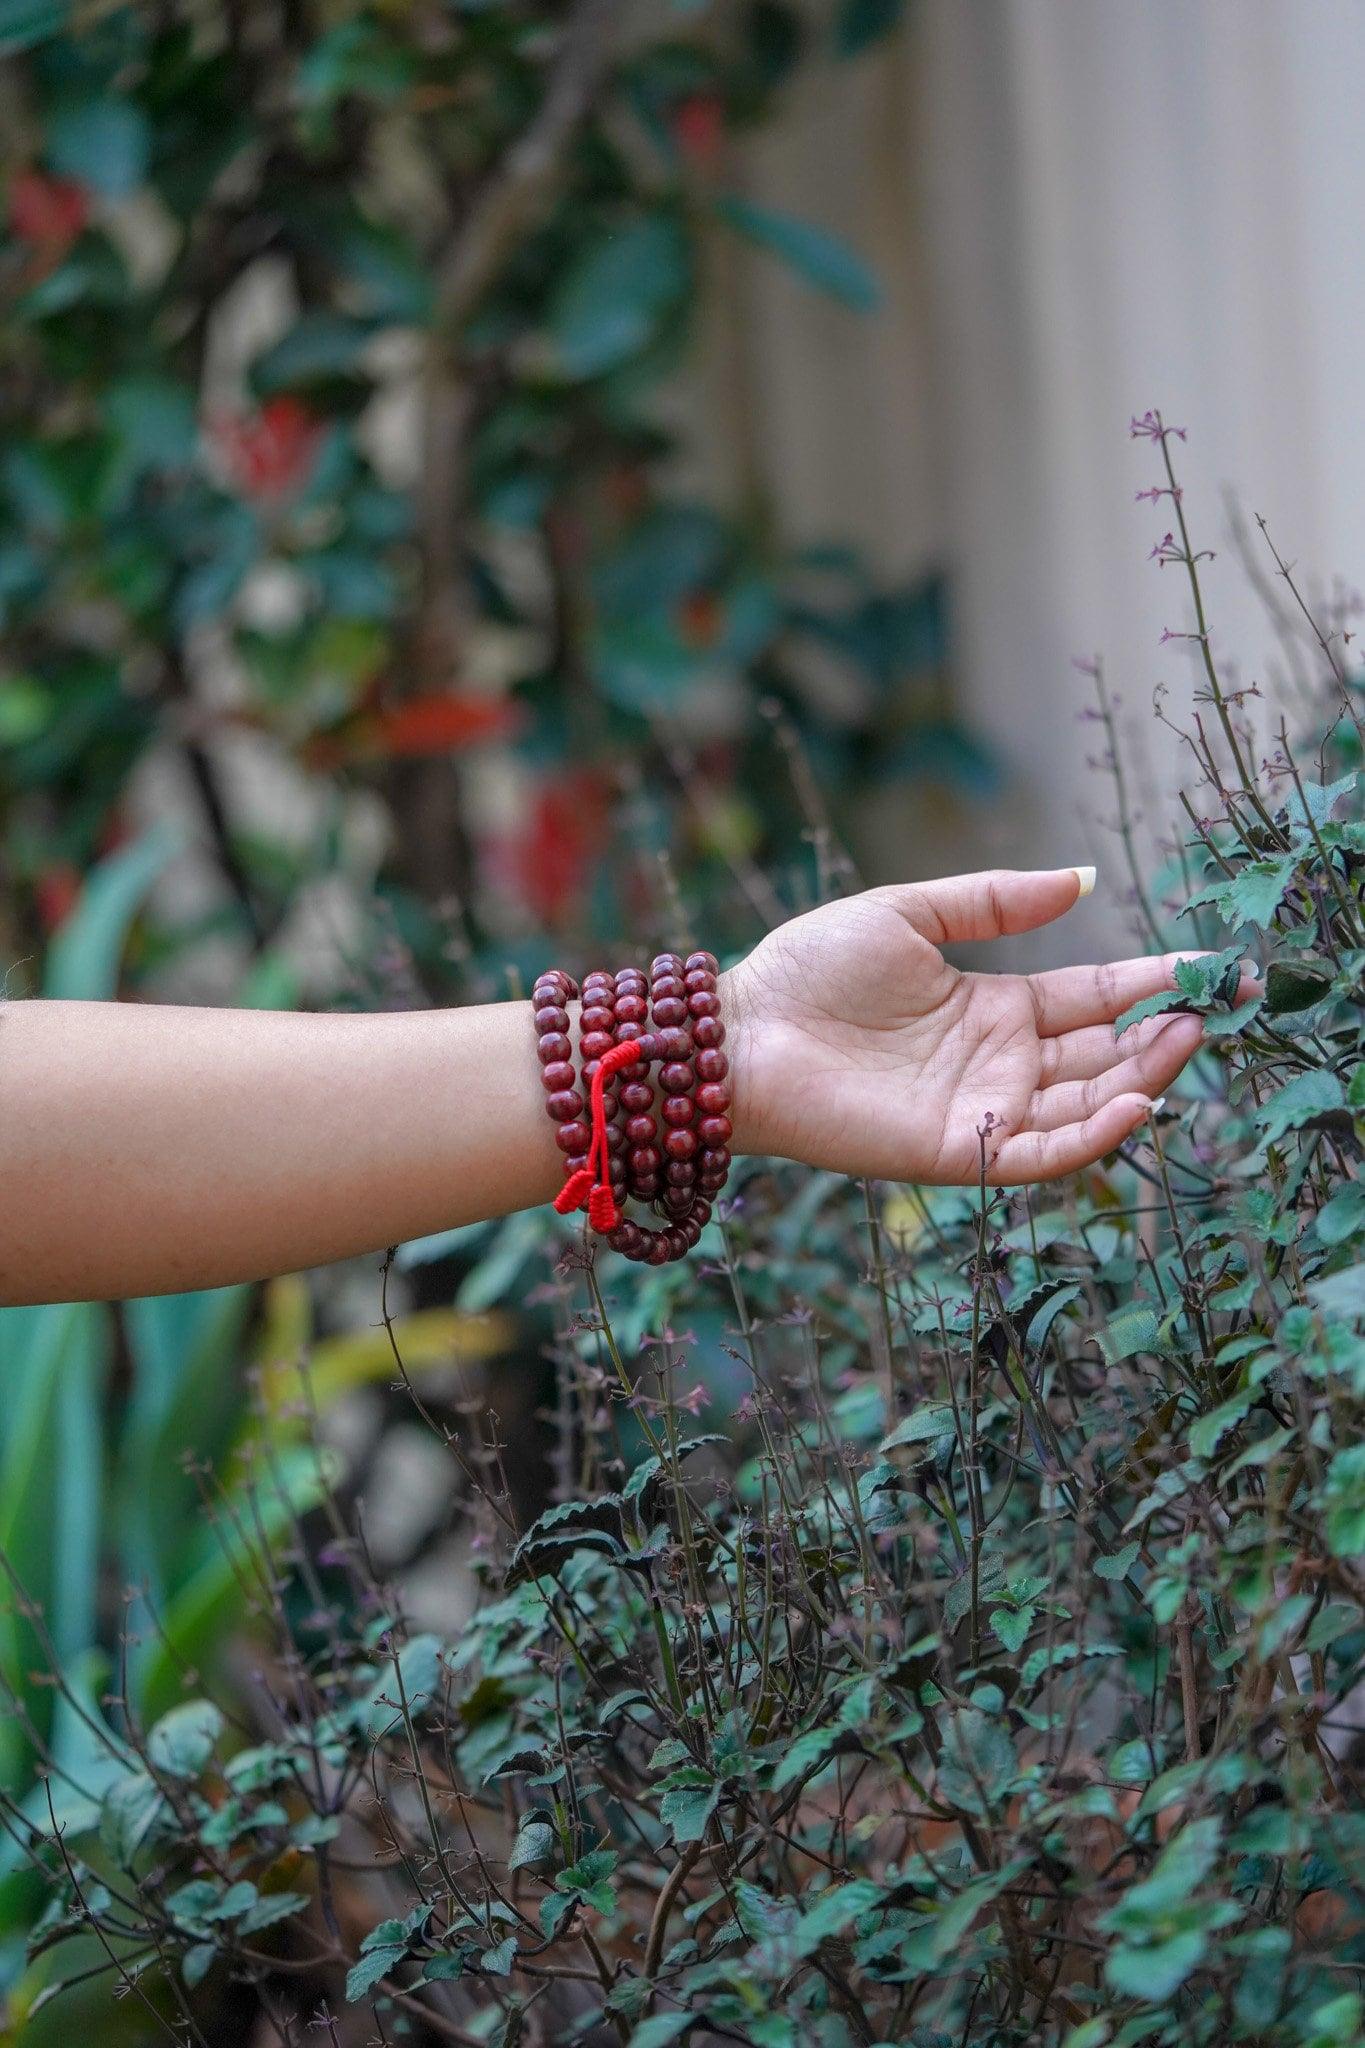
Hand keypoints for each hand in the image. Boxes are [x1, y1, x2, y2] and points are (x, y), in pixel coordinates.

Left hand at [721, 868, 1239, 1185]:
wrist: (742, 1035)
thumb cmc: (810, 971)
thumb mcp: (909, 913)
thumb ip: (994, 901)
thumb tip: (1081, 879)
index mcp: (993, 1008)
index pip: (1093, 1000)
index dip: (1151, 985)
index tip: (1208, 967)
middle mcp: (999, 1063)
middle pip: (1104, 1055)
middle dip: (1165, 1036)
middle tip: (1218, 1007)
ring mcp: (984, 1109)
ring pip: (1087, 1103)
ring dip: (1144, 1077)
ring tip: (1190, 1039)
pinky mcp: (960, 1150)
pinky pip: (1042, 1152)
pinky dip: (1093, 1133)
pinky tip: (1137, 1100)